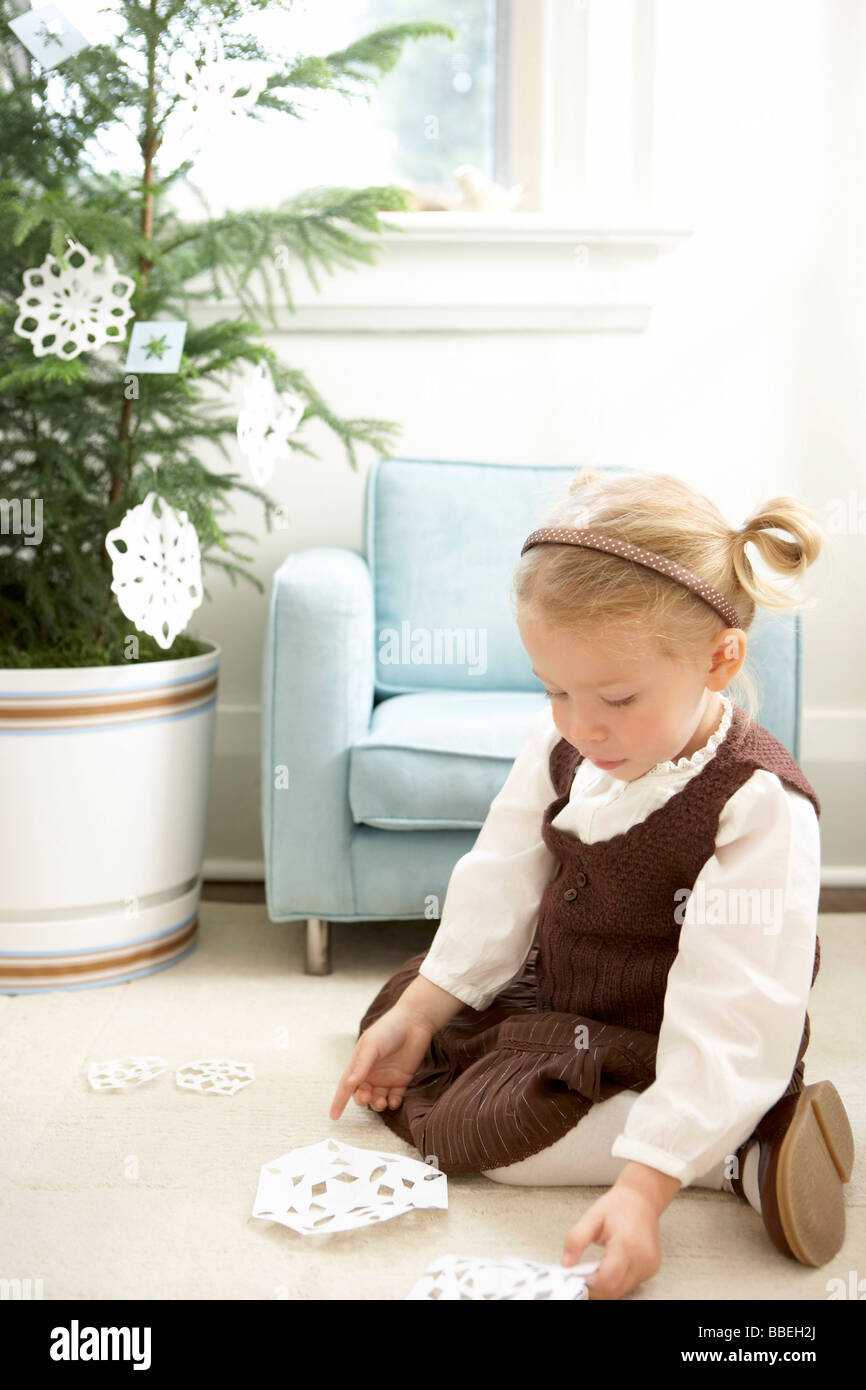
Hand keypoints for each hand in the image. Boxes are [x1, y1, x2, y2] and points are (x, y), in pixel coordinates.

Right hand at [329, 1006, 433, 1120]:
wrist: (414, 1022)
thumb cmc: (388, 1030)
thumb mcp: (371, 1046)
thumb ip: (361, 1066)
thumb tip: (349, 1085)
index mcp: (359, 1063)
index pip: (346, 1085)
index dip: (339, 1100)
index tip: (333, 1116)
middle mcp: (371, 1073)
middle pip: (362, 1094)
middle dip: (362, 1100)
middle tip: (368, 1097)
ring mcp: (386, 1077)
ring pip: (377, 1099)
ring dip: (377, 1104)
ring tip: (381, 1102)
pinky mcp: (401, 1079)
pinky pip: (395, 1097)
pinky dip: (393, 1102)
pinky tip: (394, 1101)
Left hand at [561, 1185, 662, 1299]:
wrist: (642, 1199)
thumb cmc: (619, 1205)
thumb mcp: (591, 1216)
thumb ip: (576, 1239)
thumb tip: (566, 1263)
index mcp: (626, 1243)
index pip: (607, 1279)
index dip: (589, 1283)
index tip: (576, 1277)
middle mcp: (642, 1259)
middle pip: (614, 1290)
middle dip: (594, 1288)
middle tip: (581, 1276)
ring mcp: (649, 1266)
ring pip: (621, 1291)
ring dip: (604, 1287)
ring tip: (593, 1270)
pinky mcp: (651, 1270)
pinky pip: (629, 1285)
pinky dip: (616, 1282)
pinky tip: (607, 1269)